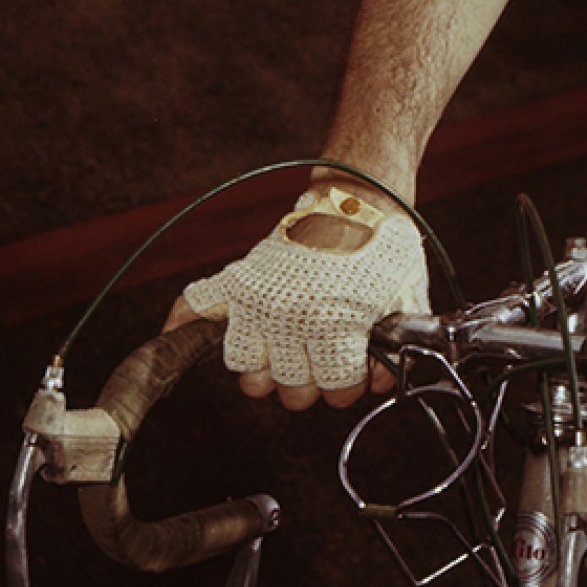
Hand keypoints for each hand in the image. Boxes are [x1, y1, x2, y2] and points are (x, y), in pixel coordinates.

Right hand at [166, 186, 427, 410]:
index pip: (332, 389)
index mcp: (334, 325)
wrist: (360, 197)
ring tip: (287, 353)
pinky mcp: (239, 279)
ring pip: (249, 372)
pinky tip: (180, 337)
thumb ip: (394, 346)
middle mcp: (290, 319)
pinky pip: (194, 307)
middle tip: (320, 362)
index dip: (346, 386)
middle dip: (312, 381)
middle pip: (290, 389)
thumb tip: (378, 383)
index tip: (351, 375)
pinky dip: (182, 324)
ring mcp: (260, 300)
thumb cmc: (384, 246)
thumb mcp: (406, 297)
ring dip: (269, 370)